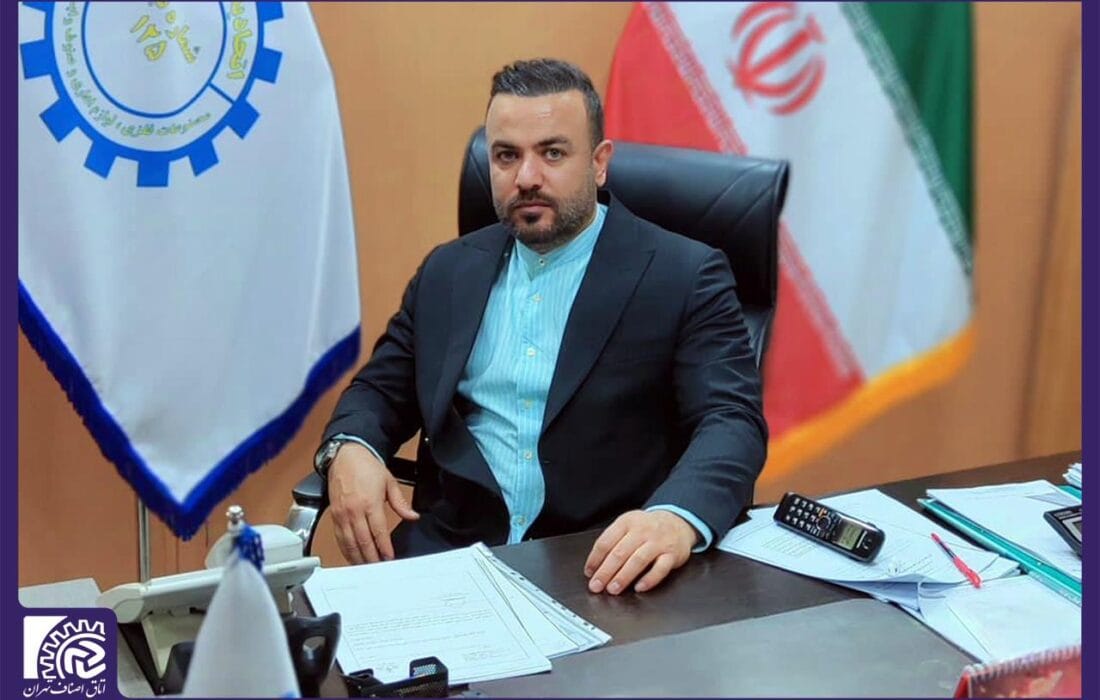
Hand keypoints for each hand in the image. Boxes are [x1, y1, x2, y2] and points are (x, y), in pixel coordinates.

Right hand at [327, 442, 418, 563]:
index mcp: (370, 503)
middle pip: (363, 541)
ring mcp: (342, 514)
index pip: (378, 532)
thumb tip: (413, 516)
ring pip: (350, 543)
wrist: (345, 455)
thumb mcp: (389, 481)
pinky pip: (340, 538)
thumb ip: (401, 502)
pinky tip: (353, 557)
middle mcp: (354, 511)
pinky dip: (346, 550)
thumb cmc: (367, 466)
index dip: (384, 548)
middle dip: (372, 558)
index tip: (390, 558)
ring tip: (367, 568)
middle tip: (379, 569)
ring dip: (358, 558)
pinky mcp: (334, 515)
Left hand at [583, 510, 696, 594]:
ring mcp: (658, 542)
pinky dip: (649, 579)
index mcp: (627, 522)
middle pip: (619, 553)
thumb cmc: (648, 527)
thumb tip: (595, 566)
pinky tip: (639, 588)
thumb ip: (613, 541)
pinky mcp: (672, 554)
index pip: (606, 541)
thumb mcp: (629, 525)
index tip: (589, 573)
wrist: (678, 521)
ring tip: (613, 589)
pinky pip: (660, 568)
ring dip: (623, 577)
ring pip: (638, 560)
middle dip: (605, 572)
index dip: (595, 559)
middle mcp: (642, 531)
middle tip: (597, 586)